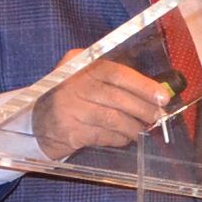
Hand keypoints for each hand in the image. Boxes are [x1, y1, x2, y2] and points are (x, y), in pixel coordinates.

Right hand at [31, 50, 172, 157]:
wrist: (39, 123)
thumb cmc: (74, 99)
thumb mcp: (89, 80)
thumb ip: (117, 81)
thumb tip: (156, 92)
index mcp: (79, 63)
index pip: (116, 72)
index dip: (143, 85)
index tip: (162, 97)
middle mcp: (71, 83)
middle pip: (117, 97)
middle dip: (143, 109)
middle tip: (157, 117)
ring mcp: (67, 107)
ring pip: (112, 118)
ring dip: (132, 127)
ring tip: (140, 130)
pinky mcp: (68, 130)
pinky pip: (103, 135)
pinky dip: (118, 138)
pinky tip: (123, 138)